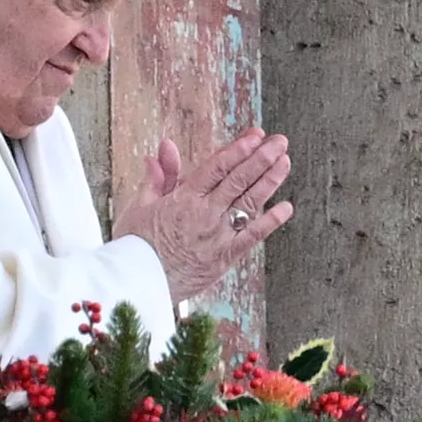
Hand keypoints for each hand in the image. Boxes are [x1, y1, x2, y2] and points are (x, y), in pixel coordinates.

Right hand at [113, 129, 293, 301]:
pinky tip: (286, 208)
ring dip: (269, 181)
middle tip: (279, 142)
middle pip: (238, 180)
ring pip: (249, 202)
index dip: (238, 149)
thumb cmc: (135, 247)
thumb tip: (164, 148)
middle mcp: (204, 213)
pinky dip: (271, 222)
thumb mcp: (140, 205)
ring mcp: (217, 235)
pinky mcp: (224, 257)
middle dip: (261, 157)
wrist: (136, 285)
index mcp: (183, 198)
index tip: (255, 136)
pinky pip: (252, 237)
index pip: (217, 167)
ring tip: (284, 162)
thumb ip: (158, 176)